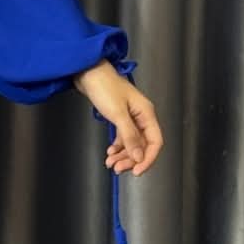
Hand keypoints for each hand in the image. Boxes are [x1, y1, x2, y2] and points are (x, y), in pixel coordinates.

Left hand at [72, 62, 162, 176]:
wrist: (88, 72)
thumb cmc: (104, 87)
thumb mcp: (118, 114)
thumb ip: (129, 136)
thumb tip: (139, 157)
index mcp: (147, 113)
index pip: (155, 142)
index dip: (148, 159)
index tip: (137, 171)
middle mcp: (142, 116)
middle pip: (143, 145)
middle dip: (131, 159)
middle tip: (117, 168)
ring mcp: (131, 117)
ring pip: (132, 143)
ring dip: (123, 155)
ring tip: (110, 163)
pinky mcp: (120, 117)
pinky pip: (123, 137)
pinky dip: (117, 147)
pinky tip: (110, 153)